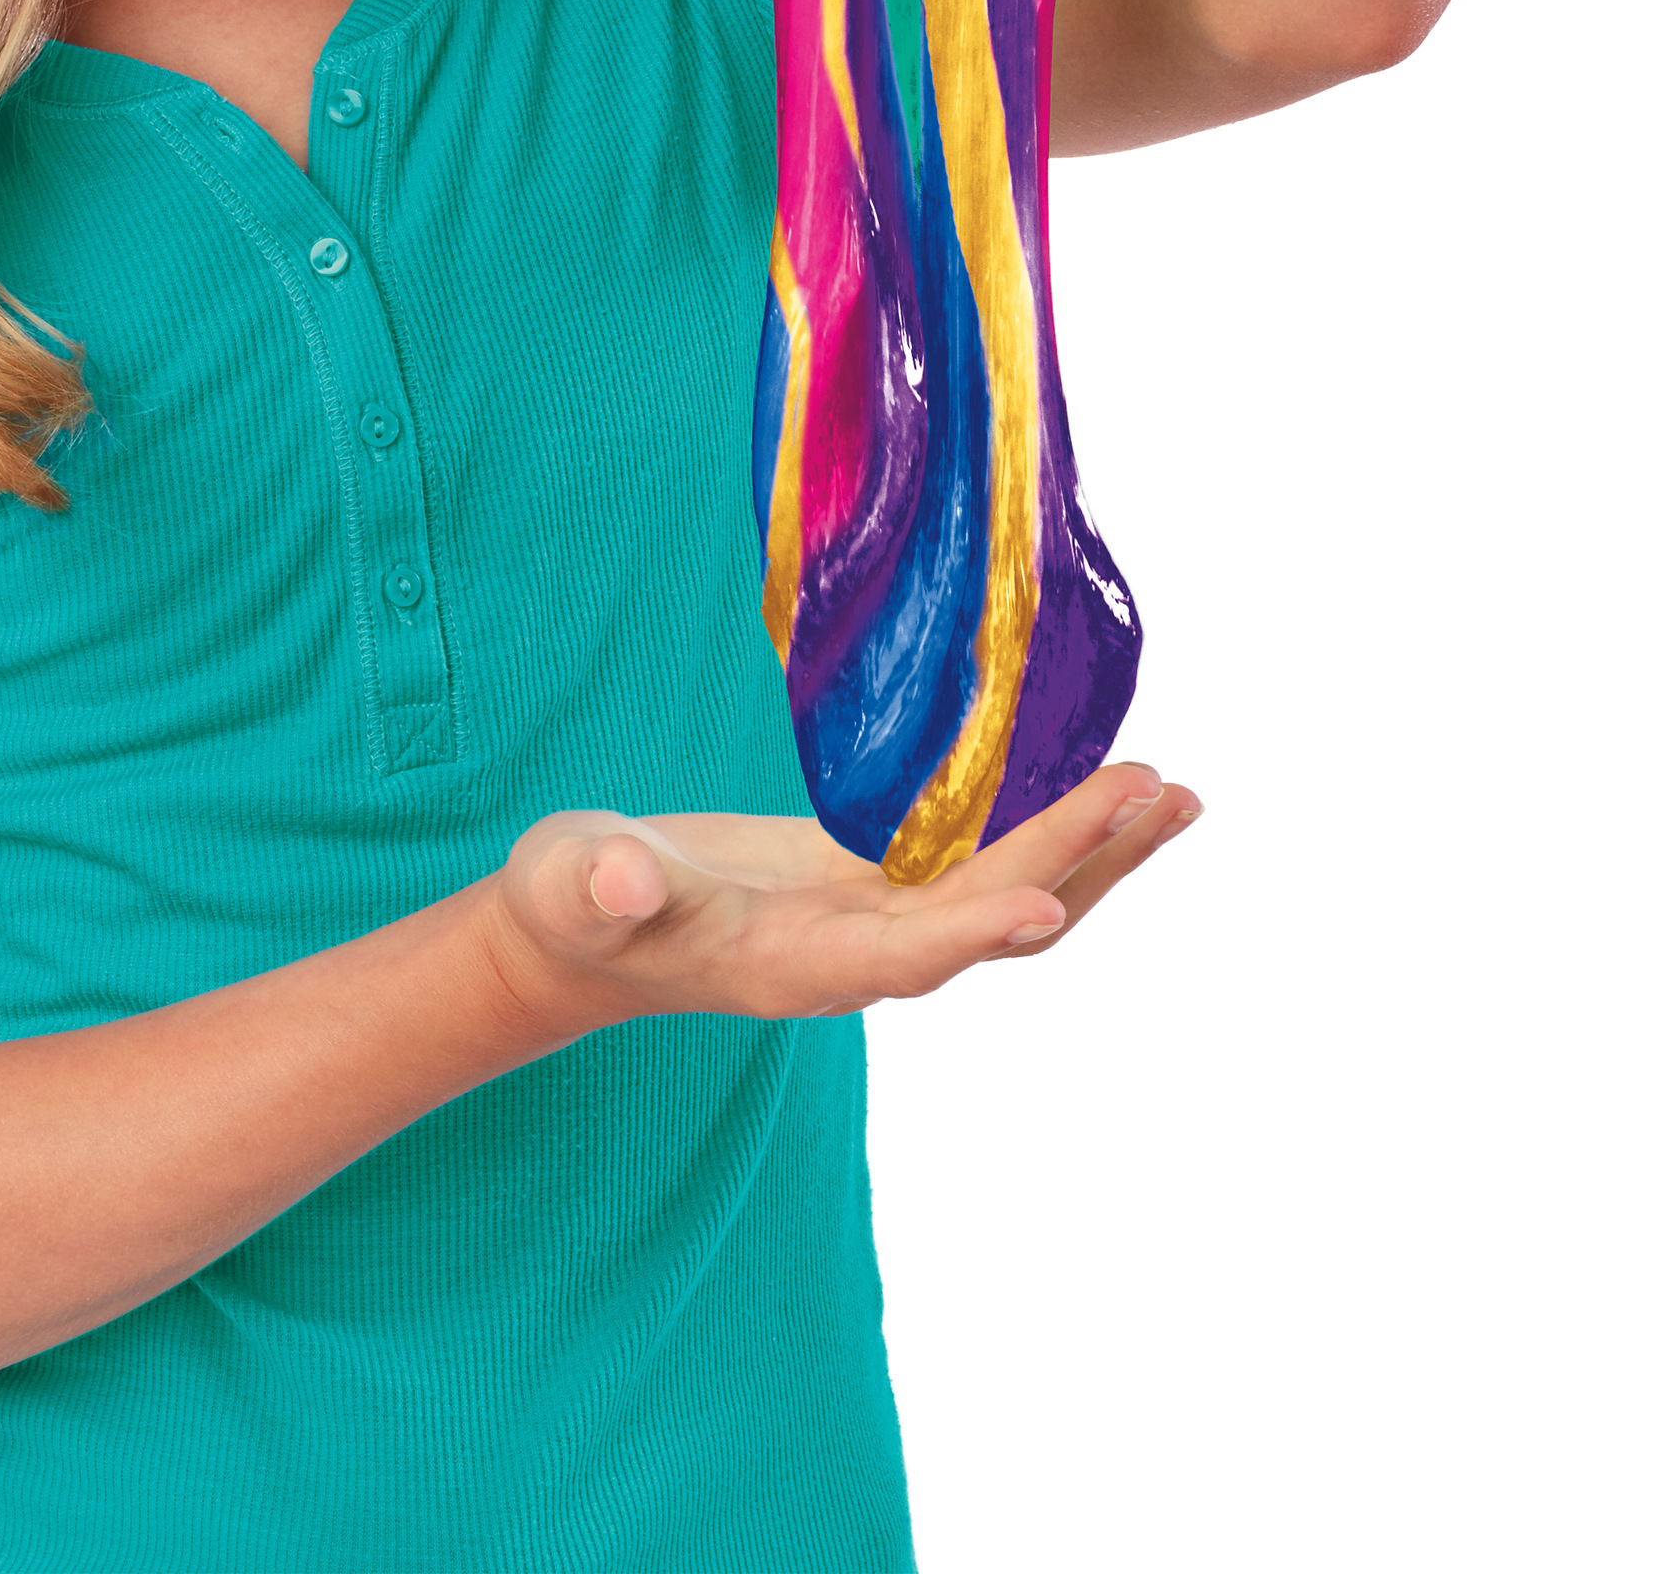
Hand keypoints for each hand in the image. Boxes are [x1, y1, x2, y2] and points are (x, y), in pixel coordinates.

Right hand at [480, 760, 1200, 1037]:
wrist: (582, 925)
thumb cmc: (573, 906)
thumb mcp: (578, 887)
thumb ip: (604, 886)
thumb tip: (623, 881)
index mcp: (796, 966)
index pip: (903, 955)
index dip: (973, 929)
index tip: (1049, 899)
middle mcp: (860, 956)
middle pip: (994, 919)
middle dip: (1079, 862)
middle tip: (1161, 792)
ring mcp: (875, 920)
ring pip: (1007, 891)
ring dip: (1092, 851)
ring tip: (1173, 795)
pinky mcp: (872, 880)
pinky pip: (979, 856)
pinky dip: (1040, 822)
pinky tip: (1087, 781)